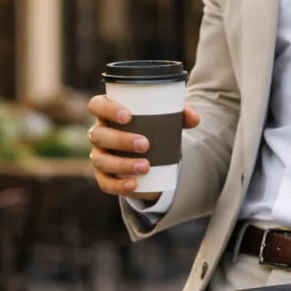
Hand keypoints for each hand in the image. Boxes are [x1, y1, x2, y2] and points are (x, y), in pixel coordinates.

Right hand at [85, 96, 199, 198]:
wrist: (151, 154)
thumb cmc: (153, 129)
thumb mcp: (167, 119)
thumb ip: (181, 115)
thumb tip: (194, 119)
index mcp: (108, 114)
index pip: (96, 105)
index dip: (107, 108)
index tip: (127, 116)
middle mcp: (99, 134)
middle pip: (99, 134)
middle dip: (121, 140)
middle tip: (145, 144)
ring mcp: (99, 155)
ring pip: (101, 160)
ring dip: (122, 164)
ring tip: (146, 166)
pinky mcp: (105, 176)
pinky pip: (105, 183)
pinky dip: (118, 185)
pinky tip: (134, 185)